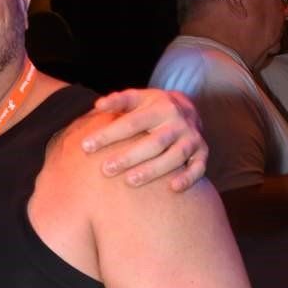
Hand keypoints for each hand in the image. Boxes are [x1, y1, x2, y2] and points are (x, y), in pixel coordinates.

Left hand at [82, 88, 205, 191]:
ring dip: (153, 170)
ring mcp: (191, 138)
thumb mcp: (137, 98)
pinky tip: (172, 188)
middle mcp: (178, 123)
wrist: (188, 109)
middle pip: (154, 142)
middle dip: (129, 157)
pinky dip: (188, 178)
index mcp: (160, 108)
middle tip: (106, 170)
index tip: (85, 147)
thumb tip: (98, 104)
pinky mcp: (202, 153)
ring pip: (174, 156)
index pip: (131, 122)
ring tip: (130, 181)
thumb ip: (118, 101)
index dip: (108, 135)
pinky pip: (199, 168)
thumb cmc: (151, 107)